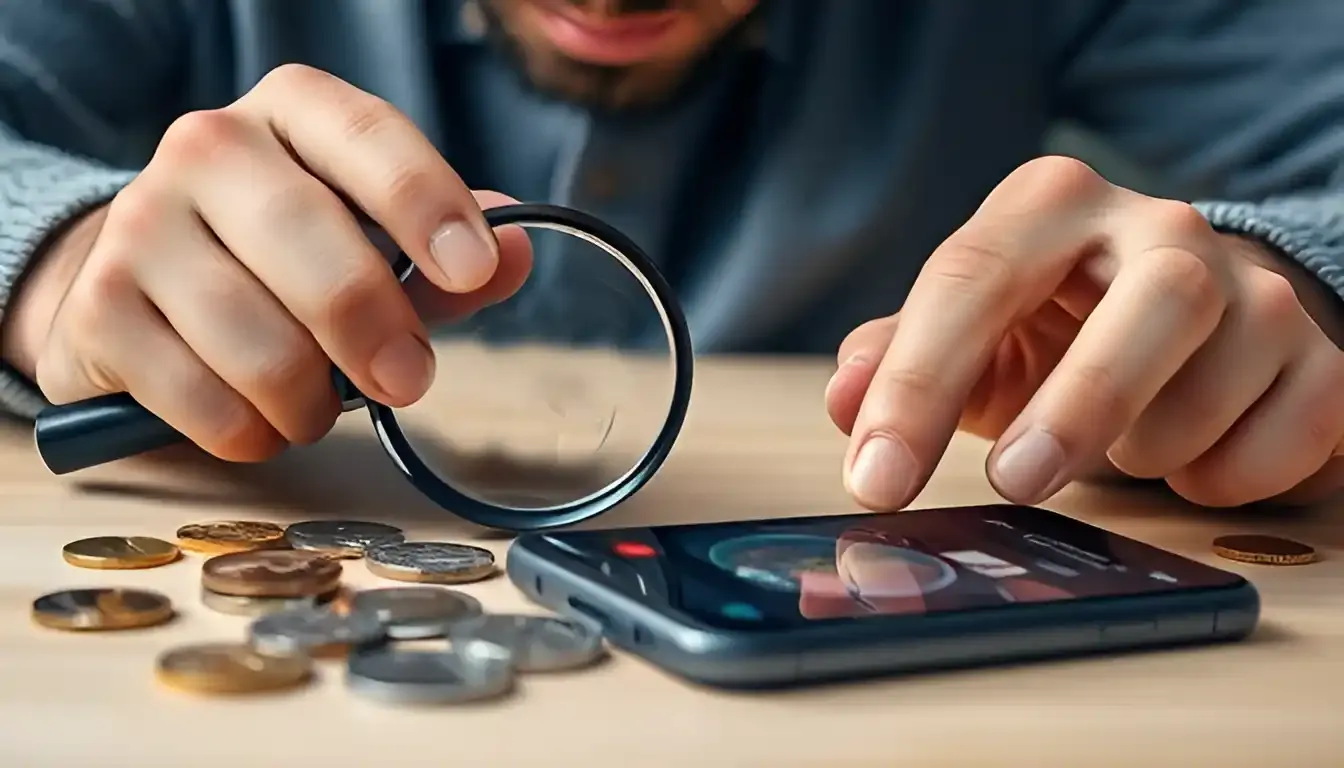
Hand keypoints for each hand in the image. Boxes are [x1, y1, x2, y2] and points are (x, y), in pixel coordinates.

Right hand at [2, 64, 531, 461]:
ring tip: (319, 399)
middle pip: (311, 247)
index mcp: (294, 112)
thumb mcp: (370, 231)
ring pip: (260, 344)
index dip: (428, 205)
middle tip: (410, 380)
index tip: (473, 269)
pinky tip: (258, 415)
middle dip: (376, 332)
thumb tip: (518, 252)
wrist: (141, 277)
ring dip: (312, 400)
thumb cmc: (282, 252)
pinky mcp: (99, 309)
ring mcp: (141, 224)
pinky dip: (253, 432)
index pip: (370, 137)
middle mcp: (208, 148)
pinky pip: (207, 402)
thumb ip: (445, 247)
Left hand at [826, 156, 1343, 509]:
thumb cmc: (1054, 328)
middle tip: (1015, 482)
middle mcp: (1162, 228)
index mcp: (1050, 206)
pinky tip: (1190, 456)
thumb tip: (846, 399)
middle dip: (1079, 405)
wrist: (1189, 320)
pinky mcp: (1320, 358)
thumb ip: (899, 359)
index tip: (877, 478)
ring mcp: (1255, 289)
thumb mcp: (968, 336)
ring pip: (1214, 387)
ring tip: (1117, 447)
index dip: (916, 384)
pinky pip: (1284, 438)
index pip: (973, 279)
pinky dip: (1222, 475)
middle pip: (1151, 305)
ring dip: (1147, 450)